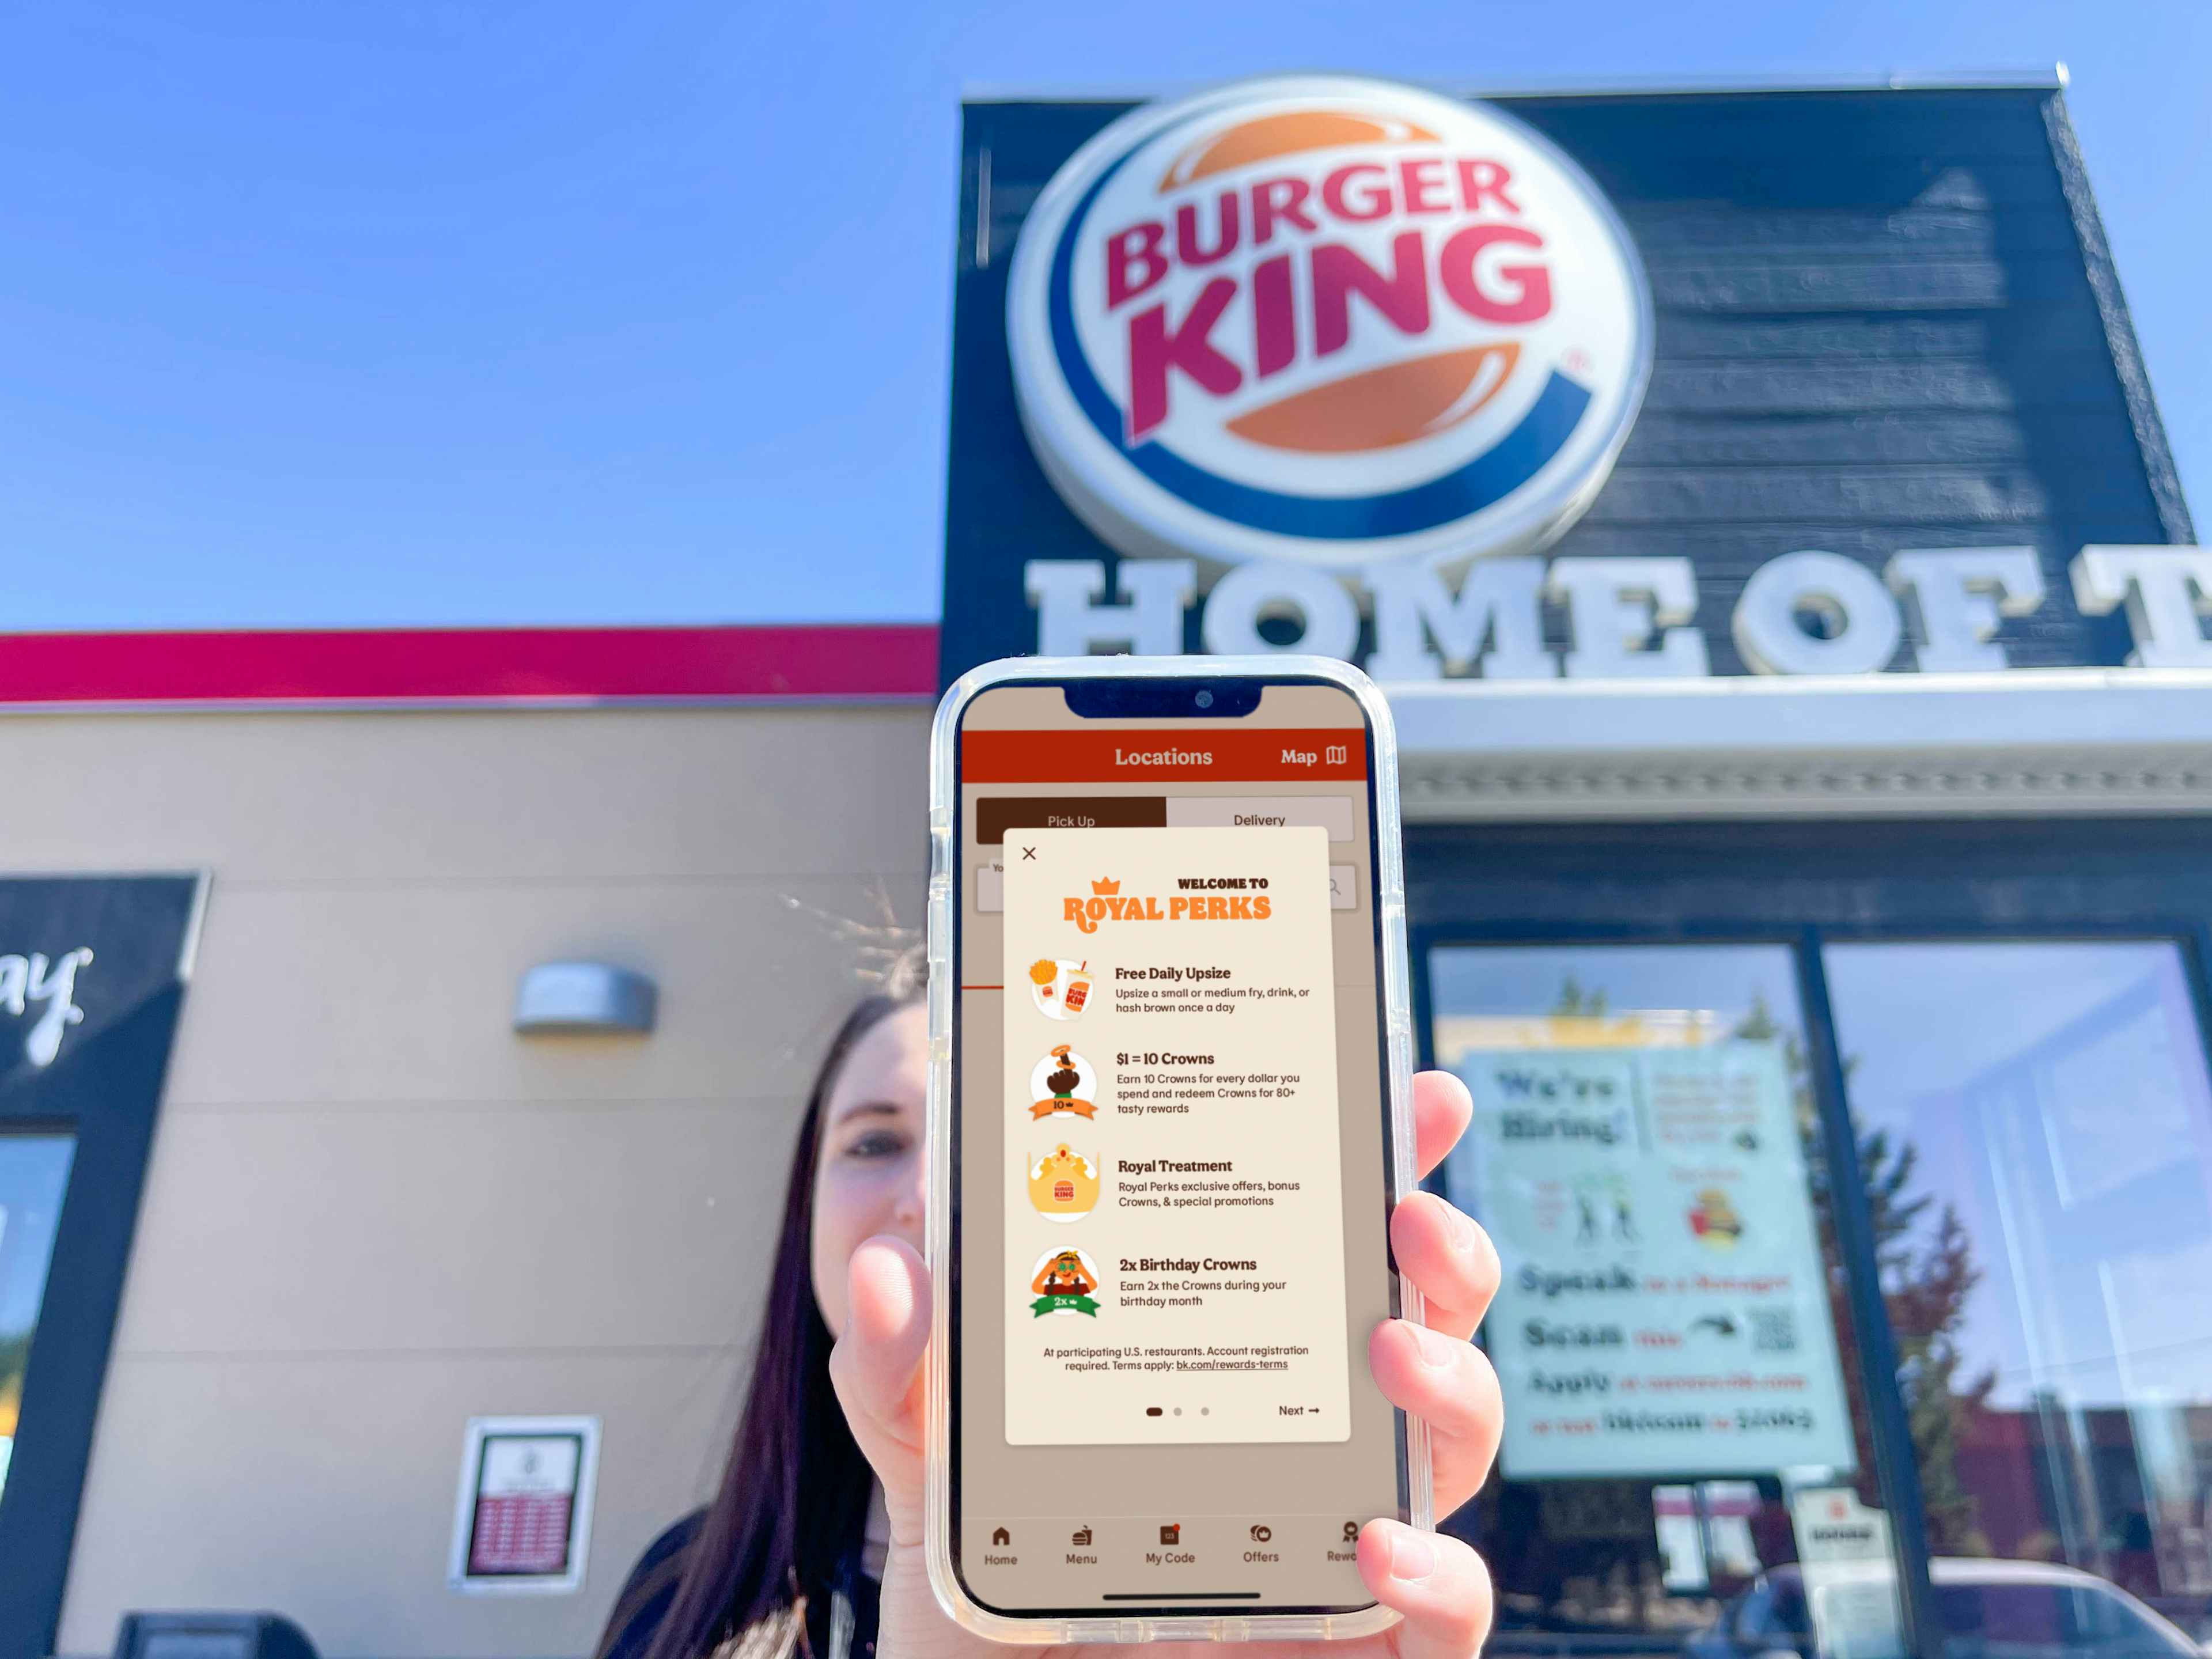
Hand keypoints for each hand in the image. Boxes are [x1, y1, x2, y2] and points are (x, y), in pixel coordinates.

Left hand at [831, 1069, 1500, 1658]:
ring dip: (1452, 1381)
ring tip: (1392, 1352)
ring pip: (1456, 1445)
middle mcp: (1309, 1438)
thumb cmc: (992, 1597)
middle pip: (1422, 1322)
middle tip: (1409, 1214)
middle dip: (1444, 1251)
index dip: (1384, 1163)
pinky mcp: (1365, 1646)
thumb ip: (902, 1369)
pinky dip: (1443, 1575)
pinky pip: (1451, 1613)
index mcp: (1234, 1362)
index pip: (1324, 1246)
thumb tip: (890, 1262)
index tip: (1408, 1090)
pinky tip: (1382, 1542)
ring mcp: (1344, 1541)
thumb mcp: (933, 1466)